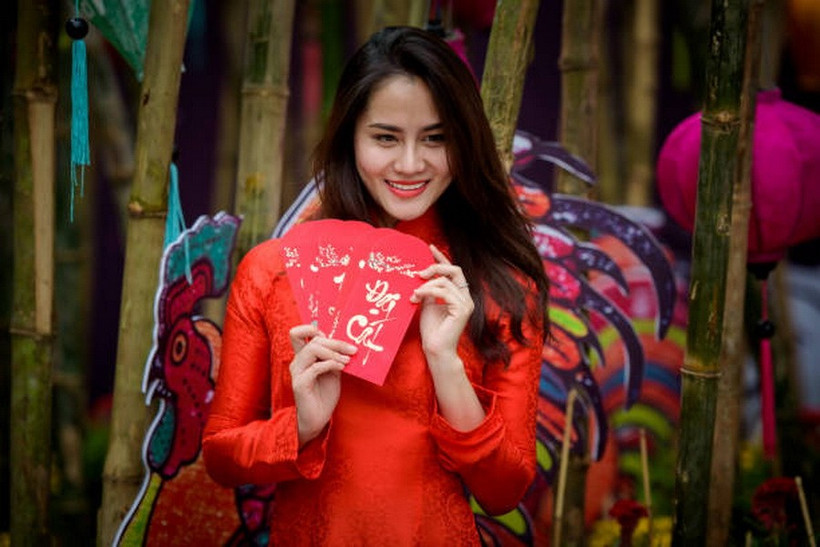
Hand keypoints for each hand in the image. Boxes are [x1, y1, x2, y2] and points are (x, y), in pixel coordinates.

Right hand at [288, 324, 356, 445]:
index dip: (313, 329)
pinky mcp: (300, 384)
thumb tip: (346, 345)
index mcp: (303, 357)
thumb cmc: (324, 395)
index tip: (333, 337)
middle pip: (313, 340)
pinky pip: (315, 368)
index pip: (298, 333)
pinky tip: (341, 368)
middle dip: (335, 342)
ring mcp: (297, 372)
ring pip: (312, 350)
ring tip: (347, 360)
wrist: (318, 419)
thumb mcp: (333, 372)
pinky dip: (331, 364)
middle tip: (352, 349)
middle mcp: (297, 362)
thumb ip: (334, 358)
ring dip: (333, 352)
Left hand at [411, 245, 473, 366]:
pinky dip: (429, 292)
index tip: (429, 247)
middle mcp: (466, 297)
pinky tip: (418, 297)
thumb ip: (429, 289)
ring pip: (445, 281)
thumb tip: (421, 274)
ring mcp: (466, 303)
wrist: (435, 349)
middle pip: (455, 270)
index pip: (453, 271)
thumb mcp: (428, 303)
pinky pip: (444, 292)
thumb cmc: (432, 329)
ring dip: (426, 286)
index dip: (441, 257)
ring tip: (414, 294)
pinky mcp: (462, 309)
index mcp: (459, 295)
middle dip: (436, 266)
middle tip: (419, 273)